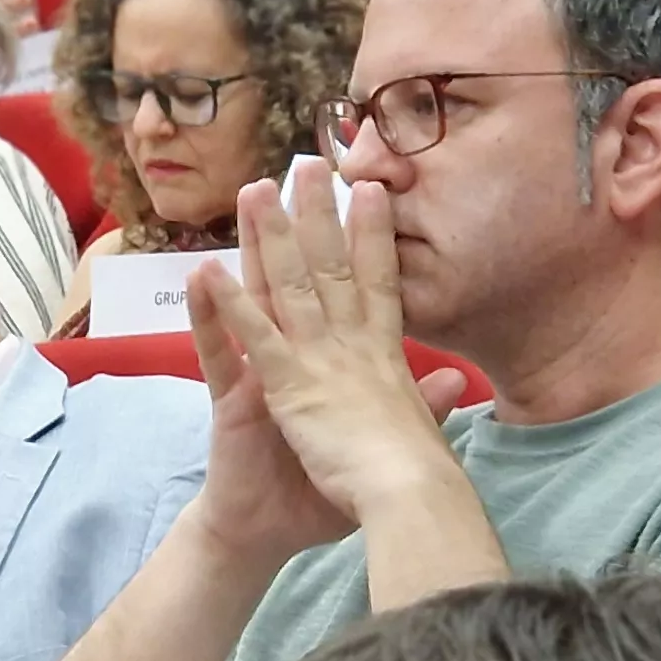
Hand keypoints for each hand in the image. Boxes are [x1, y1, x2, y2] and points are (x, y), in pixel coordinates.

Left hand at [178, 164, 470, 568]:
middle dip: (318, 212)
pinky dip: (230, 303)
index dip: (373, 235)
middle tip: (307, 162)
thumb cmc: (418, 478)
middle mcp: (353, 346)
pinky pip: (255, 336)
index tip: (369, 191)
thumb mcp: (425, 429)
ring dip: (271, 236)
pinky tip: (206, 269)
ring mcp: (320, 360)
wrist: (410, 499)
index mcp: (385, 357)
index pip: (379, 282)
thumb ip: (432, 400)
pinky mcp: (290, 386)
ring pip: (291, 285)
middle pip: (333, 266)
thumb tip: (453, 380)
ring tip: (255, 190)